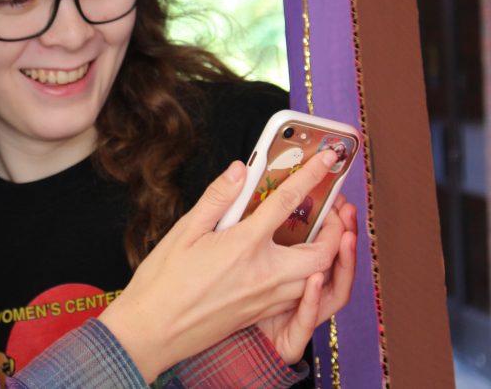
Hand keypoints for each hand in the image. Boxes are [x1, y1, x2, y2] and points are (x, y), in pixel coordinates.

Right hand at [98, 149, 340, 381]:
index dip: (312, 176)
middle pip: (322, 251)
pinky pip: (300, 295)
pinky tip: (296, 262)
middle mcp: (265, 274)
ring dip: (327, 254)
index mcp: (245, 245)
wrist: (153, 331)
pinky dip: (310, 276)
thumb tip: (241, 169)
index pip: (288, 202)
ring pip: (317, 278)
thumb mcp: (185, 230)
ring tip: (320, 233)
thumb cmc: (163, 281)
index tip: (327, 158)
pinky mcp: (262, 314)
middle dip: (337, 228)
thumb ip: (218, 197)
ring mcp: (267, 298)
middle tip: (333, 209)